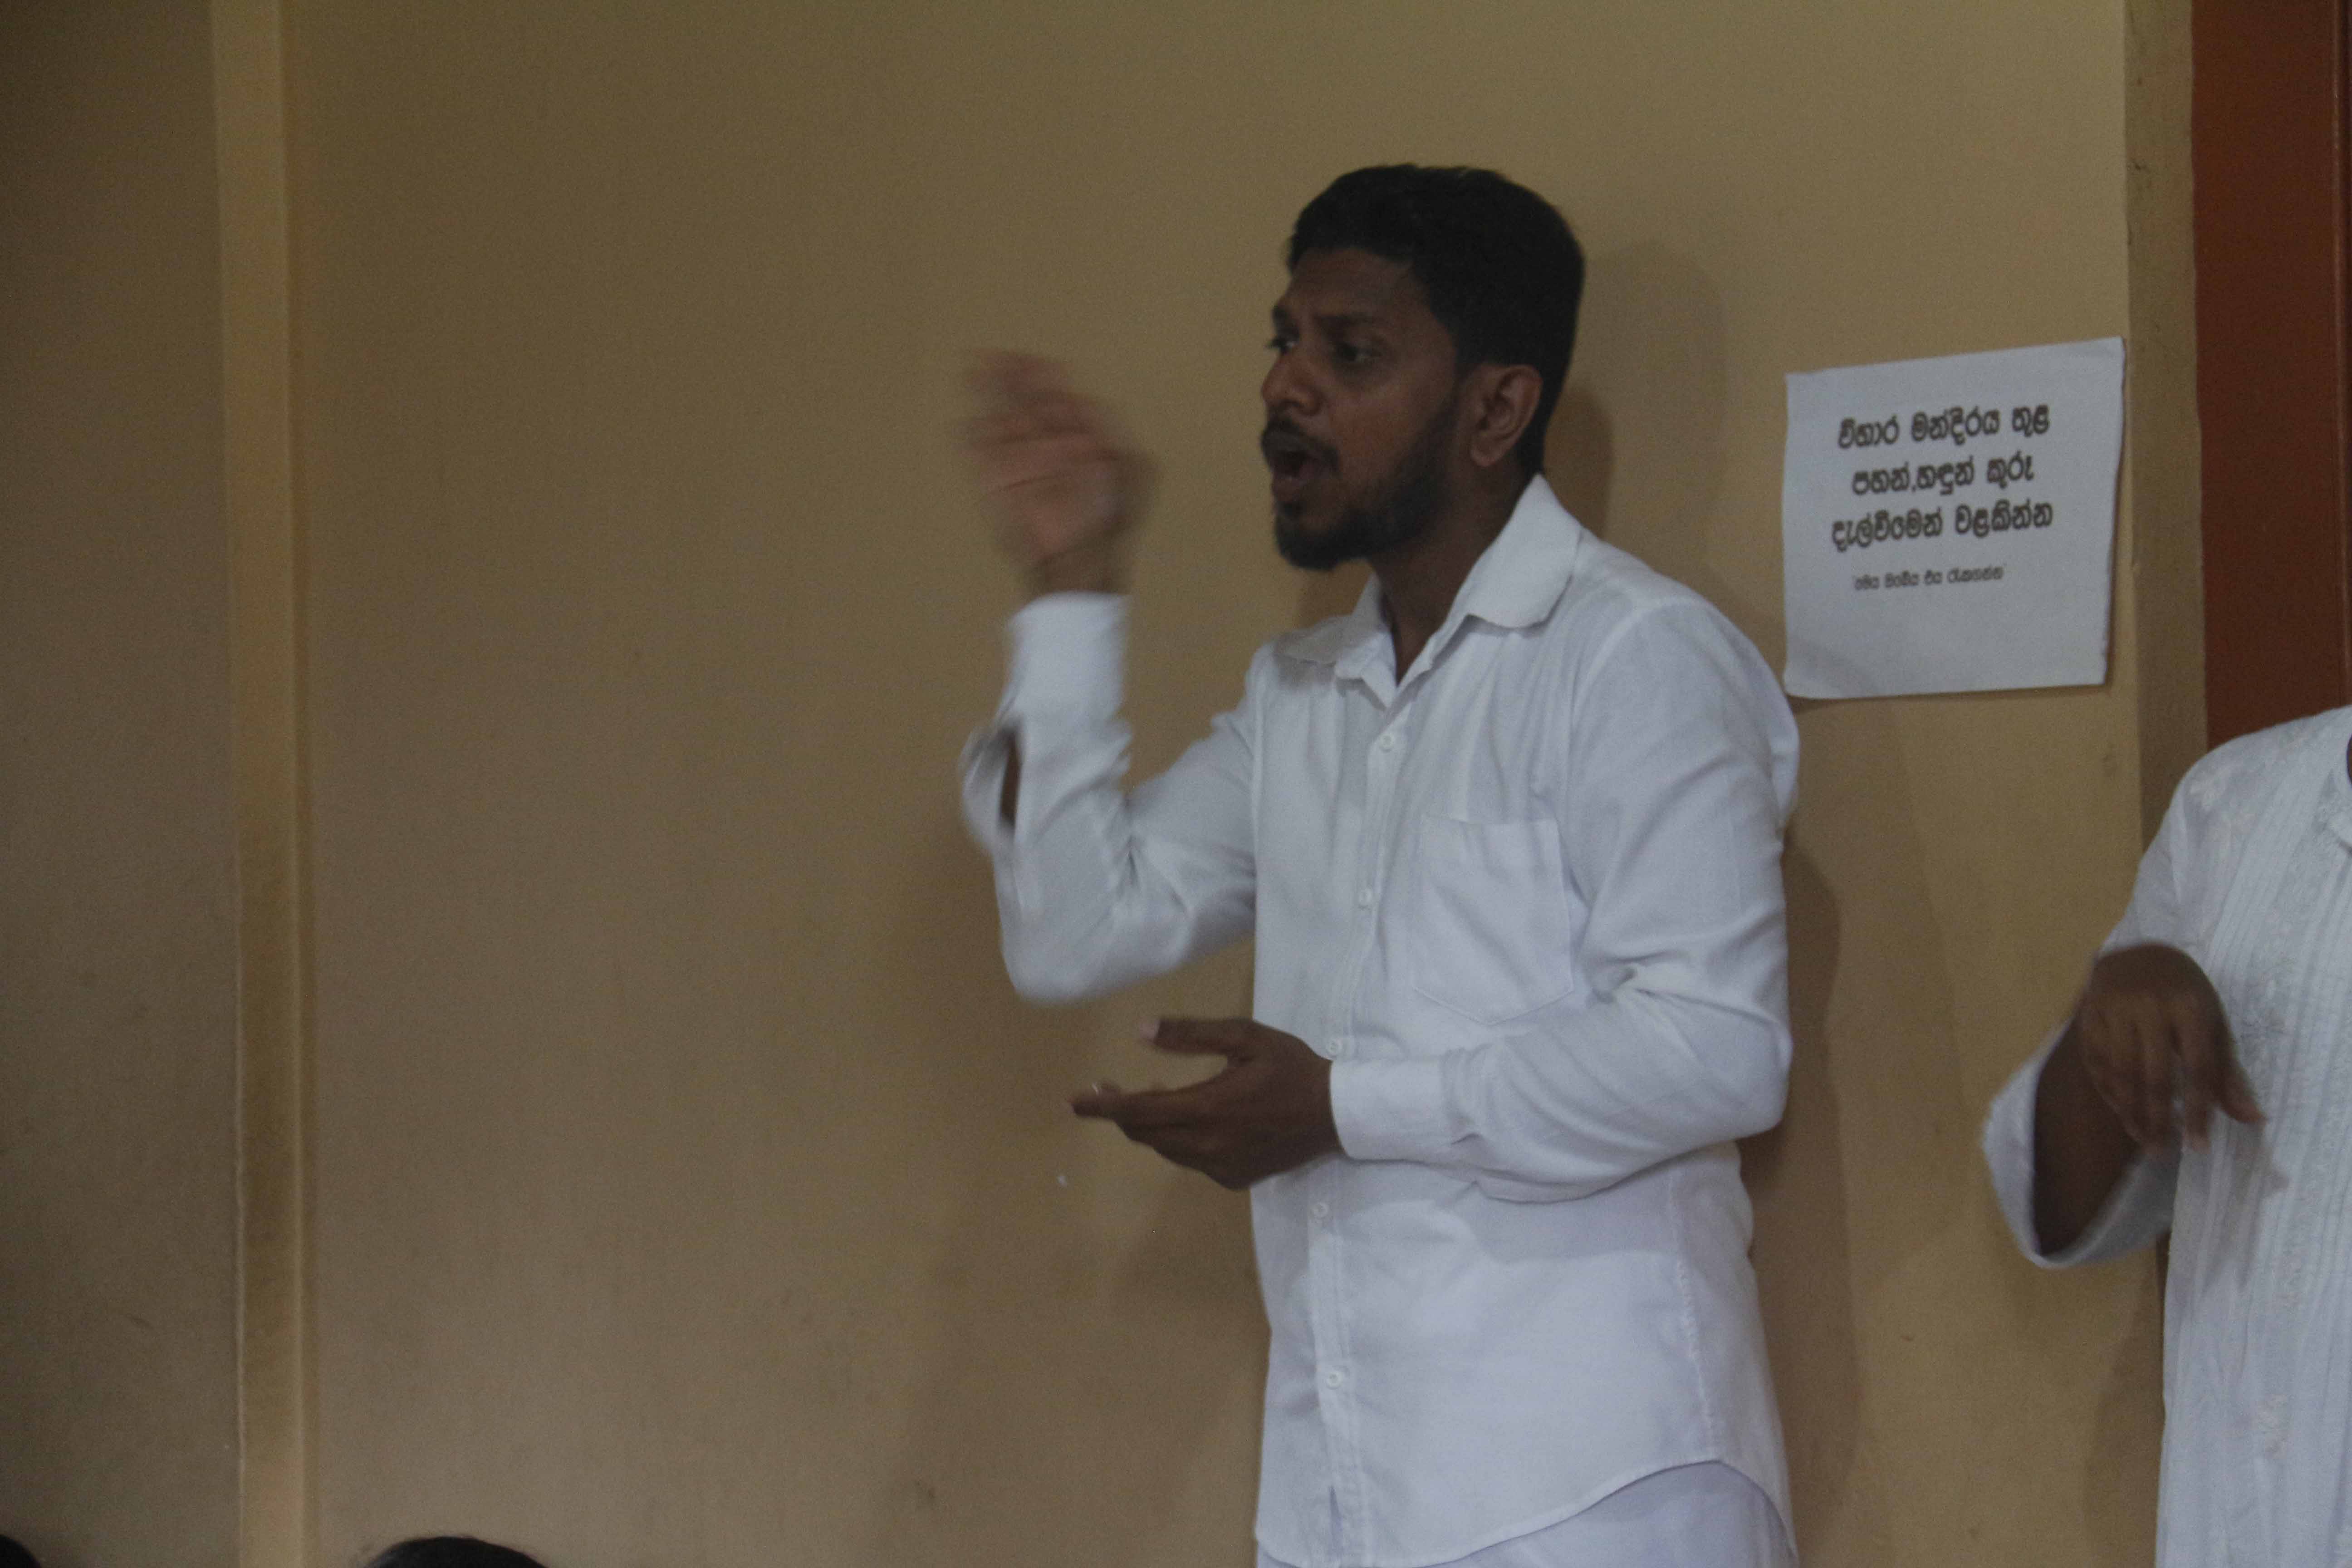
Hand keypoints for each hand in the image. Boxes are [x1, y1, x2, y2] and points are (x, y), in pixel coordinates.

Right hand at [964, 353, 1151, 596]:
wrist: (1080, 561)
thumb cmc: (1110, 519)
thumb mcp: (1131, 468)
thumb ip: (1109, 430)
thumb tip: (1085, 399)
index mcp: (1079, 439)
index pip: (1057, 397)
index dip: (1043, 376)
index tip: (1032, 359)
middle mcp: (1047, 446)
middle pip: (1025, 400)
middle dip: (1012, 376)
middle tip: (997, 354)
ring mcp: (1021, 463)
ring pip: (1000, 419)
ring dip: (988, 393)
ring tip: (976, 366)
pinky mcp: (997, 483)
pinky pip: (980, 452)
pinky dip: (973, 435)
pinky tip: (969, 416)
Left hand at [1071, 1019, 1339, 1188]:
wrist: (1338, 1114)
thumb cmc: (1292, 1067)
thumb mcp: (1245, 1037)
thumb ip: (1191, 1035)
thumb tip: (1141, 1032)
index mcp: (1208, 1108)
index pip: (1138, 1113)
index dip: (1103, 1107)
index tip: (1074, 1101)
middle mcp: (1208, 1145)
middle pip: (1146, 1135)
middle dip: (1121, 1114)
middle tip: (1108, 1090)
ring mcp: (1221, 1167)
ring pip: (1167, 1149)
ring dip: (1152, 1126)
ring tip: (1155, 1097)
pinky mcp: (1234, 1179)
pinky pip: (1192, 1160)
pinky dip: (1181, 1140)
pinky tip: (1194, 1119)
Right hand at [2073, 943, 2261, 1150]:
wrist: (2138, 954)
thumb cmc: (2186, 994)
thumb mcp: (2214, 1024)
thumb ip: (2228, 1073)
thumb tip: (2253, 1119)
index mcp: (2189, 1006)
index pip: (2197, 1067)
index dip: (2199, 1110)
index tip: (2198, 1146)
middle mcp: (2148, 1006)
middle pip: (2153, 1074)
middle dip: (2158, 1118)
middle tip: (2162, 1151)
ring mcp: (2114, 1009)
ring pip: (2120, 1072)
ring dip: (2130, 1112)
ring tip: (2144, 1140)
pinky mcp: (2088, 1014)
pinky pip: (2096, 1063)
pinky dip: (2109, 1092)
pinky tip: (2122, 1113)